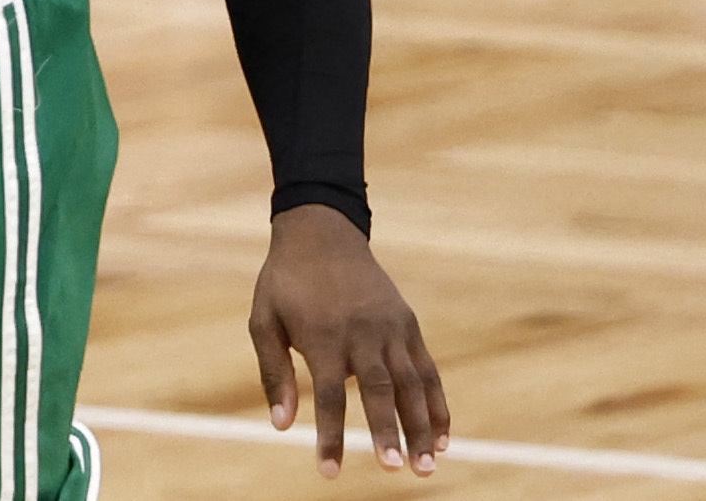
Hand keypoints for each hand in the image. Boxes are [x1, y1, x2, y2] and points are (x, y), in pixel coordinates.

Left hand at [250, 204, 446, 477]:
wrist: (322, 233)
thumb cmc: (286, 283)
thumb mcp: (264, 320)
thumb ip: (272, 372)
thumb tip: (280, 426)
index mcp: (322, 334)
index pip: (327, 396)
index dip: (330, 436)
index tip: (329, 472)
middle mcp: (361, 332)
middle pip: (379, 389)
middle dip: (387, 432)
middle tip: (394, 470)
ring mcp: (389, 327)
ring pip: (411, 383)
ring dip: (420, 426)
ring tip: (426, 467)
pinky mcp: (407, 324)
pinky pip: (426, 369)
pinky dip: (436, 404)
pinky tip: (441, 437)